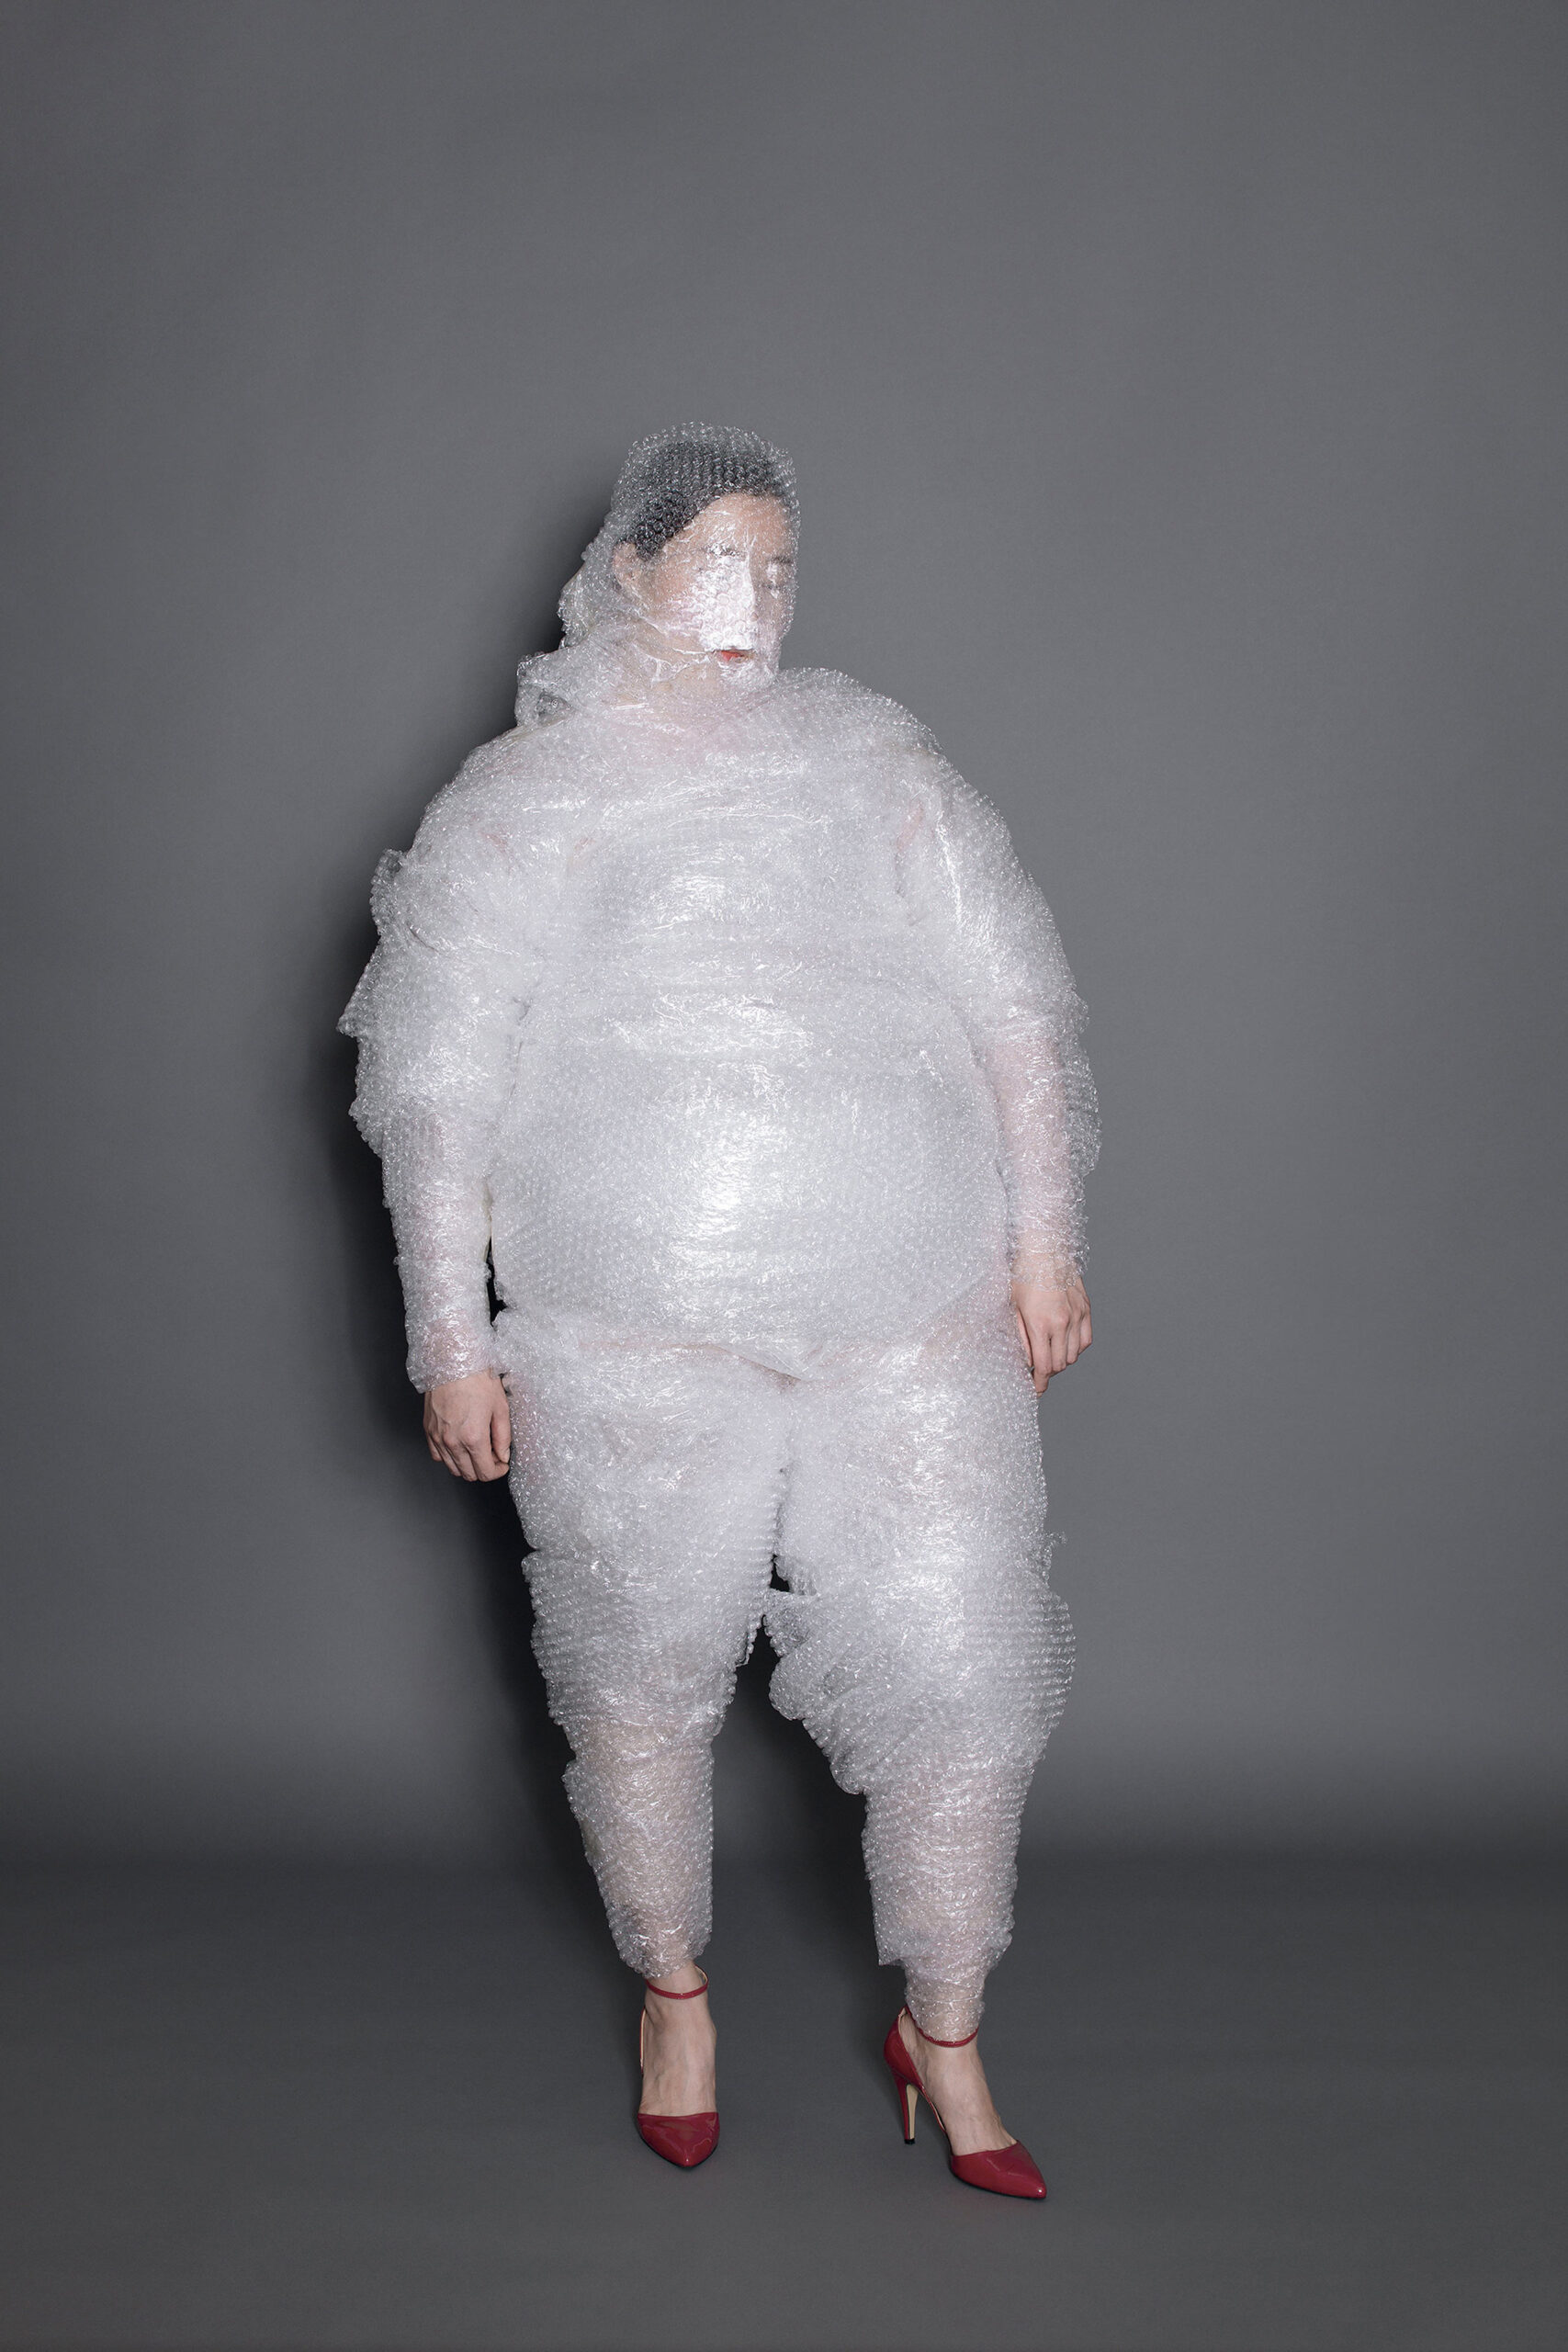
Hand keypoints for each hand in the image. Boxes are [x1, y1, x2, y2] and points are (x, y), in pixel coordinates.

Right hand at [423, 1370, 511, 1480]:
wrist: (452, 1360)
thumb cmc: (476, 1378)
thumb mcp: (500, 1407)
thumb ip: (503, 1437)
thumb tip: (503, 1454)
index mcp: (473, 1437)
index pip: (485, 1472)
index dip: (497, 1471)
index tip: (502, 1463)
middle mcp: (453, 1441)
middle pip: (469, 1474)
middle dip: (484, 1469)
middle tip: (493, 1454)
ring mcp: (438, 1437)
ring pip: (452, 1468)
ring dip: (467, 1464)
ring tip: (477, 1449)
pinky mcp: (428, 1430)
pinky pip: (438, 1456)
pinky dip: (450, 1456)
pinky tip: (460, 1445)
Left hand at [1011, 1275, 1091, 1394]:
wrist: (1044, 1249)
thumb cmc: (1023, 1275)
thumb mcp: (1012, 1306)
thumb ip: (1019, 1336)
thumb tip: (1025, 1360)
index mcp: (1040, 1324)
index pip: (1044, 1367)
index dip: (1039, 1383)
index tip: (1036, 1389)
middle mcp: (1062, 1323)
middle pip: (1060, 1364)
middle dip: (1048, 1372)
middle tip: (1037, 1369)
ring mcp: (1077, 1316)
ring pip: (1074, 1355)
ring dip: (1062, 1360)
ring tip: (1050, 1353)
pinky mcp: (1085, 1308)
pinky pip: (1086, 1340)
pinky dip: (1076, 1348)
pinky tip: (1065, 1344)